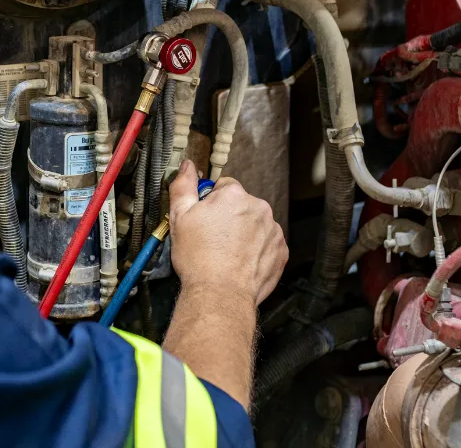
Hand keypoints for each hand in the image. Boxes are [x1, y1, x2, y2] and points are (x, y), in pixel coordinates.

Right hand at [167, 159, 287, 305]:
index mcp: (234, 195)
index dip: (210, 203)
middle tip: (213, 238)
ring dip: (244, 233)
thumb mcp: (179, 217)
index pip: (223, 186)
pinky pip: (267, 243)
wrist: (220, 294)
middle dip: (229, 217)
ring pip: (255, 224)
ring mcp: (273, 230)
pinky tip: (240, 261)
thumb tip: (188, 166)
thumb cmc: (199, 258)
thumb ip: (184, 185)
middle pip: (241, 204)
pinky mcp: (281, 251)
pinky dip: (257, 250)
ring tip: (227, 253)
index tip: (204, 220)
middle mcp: (259, 207)